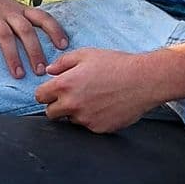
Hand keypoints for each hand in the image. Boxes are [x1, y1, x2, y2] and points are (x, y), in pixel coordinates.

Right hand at [0, 0, 69, 78]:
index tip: (63, 46)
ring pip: (5, 35)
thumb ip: (22, 21)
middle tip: (40, 71)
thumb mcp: (11, 7)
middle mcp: (8, 11)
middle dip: (35, 51)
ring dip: (13, 56)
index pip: (43, 17)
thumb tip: (40, 46)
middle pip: (26, 31)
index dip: (55, 30)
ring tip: (18, 74)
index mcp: (20, 9)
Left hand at [35, 48, 164, 132]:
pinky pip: (88, 126)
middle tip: (72, 96)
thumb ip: (63, 63)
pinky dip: (92, 118)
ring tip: (94, 98)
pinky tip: (104, 106)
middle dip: (57, 105)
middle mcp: (72, 105)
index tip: (53, 91)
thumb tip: (49, 71)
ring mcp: (86, 119)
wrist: (144, 80)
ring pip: (71, 120)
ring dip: (76, 112)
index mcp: (64, 85)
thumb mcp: (86, 55)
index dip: (45, 93)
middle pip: (51, 113)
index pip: (40, 97)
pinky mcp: (99, 128)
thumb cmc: (116, 64)